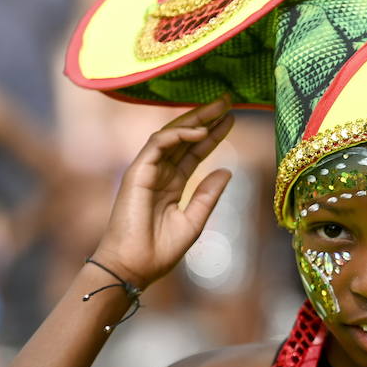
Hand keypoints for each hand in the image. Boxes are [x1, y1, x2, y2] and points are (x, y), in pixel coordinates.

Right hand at [93, 96, 234, 286]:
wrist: (135, 267)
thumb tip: (228, 171)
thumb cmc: (160, 250)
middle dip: (206, 118)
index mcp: (172, 184)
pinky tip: (199, 131)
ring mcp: (147, 171)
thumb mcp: (194, 220)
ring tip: (219, 108)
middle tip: (228, 100)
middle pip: (184, 138)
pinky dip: (177, 135)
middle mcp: (159, 173)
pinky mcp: (136, 173)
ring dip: (195, 120)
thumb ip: (208, 195)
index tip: (232, 119)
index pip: (194, 151)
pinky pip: (156, 145)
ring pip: (171, 135)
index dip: (213, 134)